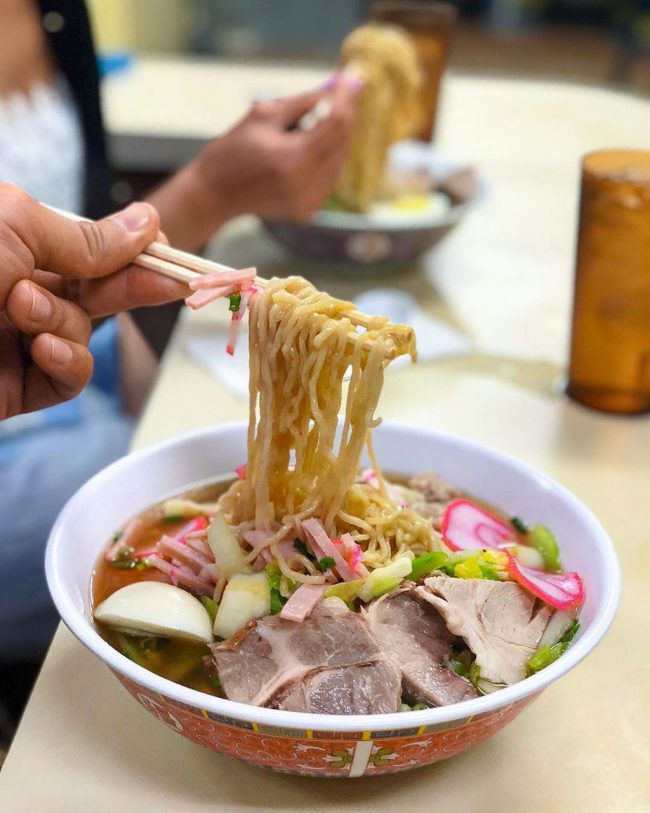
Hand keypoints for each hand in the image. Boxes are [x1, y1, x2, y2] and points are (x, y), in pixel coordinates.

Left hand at [0, 184, 186, 419]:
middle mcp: (14, 287)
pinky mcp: (18, 385)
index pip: (85, 245)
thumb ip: (83, 235)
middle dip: (129, 284)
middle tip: (171, 283)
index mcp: (9, 242)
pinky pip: (69, 374)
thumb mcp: (12, 227)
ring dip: (64, 320)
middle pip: (95, 288)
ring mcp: (16, 338)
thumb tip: (145, 222)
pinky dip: (66, 360)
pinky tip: (38, 349)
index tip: (166, 249)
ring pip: (82, 330)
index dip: (129, 248)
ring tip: (19, 310)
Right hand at [204, 76, 360, 220]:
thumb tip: (333, 87)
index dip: (346, 98)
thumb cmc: (232, 151)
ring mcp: (309, 202)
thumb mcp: (263, 115)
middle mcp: (307, 185)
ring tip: (318, 119)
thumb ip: (302, 102)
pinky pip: (330, 177)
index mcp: (294, 160)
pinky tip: (311, 145)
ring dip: (336, 136)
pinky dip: (328, 157)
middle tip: (342, 91)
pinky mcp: (308, 210)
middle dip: (344, 115)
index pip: (336, 124)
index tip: (349, 78)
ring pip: (339, 160)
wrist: (214, 194)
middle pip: (343, 143)